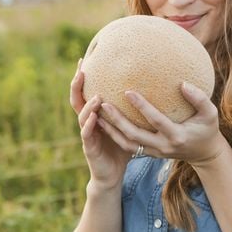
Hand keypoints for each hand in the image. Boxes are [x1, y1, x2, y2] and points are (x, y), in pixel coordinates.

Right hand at [70, 59, 130, 189]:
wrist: (111, 174)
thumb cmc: (121, 147)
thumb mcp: (128, 124)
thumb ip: (134, 108)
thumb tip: (154, 88)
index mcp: (94, 114)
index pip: (86, 91)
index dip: (83, 76)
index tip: (85, 58)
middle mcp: (87, 121)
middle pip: (77, 98)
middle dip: (77, 84)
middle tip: (82, 68)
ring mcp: (86, 134)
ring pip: (81, 115)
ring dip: (88, 104)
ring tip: (97, 95)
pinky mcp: (89, 147)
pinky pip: (87, 134)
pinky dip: (89, 124)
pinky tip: (94, 117)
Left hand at [96, 82, 225, 166]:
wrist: (204, 153)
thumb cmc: (207, 128)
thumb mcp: (210, 114)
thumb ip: (199, 99)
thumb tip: (182, 84)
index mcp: (176, 136)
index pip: (155, 120)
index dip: (142, 107)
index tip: (128, 91)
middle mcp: (162, 146)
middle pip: (134, 135)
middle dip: (117, 120)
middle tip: (103, 104)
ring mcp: (154, 152)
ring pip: (127, 144)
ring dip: (111, 130)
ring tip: (97, 114)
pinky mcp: (148, 154)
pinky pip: (128, 146)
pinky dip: (115, 136)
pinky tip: (103, 122)